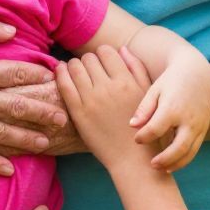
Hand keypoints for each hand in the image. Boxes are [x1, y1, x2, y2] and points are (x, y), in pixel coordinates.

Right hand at [0, 15, 69, 175]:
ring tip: (45, 143)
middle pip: (17, 107)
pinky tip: (8, 169)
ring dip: (25, 139)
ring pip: (0, 134)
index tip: (56, 77)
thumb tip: (13, 31)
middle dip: (43, 112)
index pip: (17, 73)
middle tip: (65, 117)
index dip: (40, 74)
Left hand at [57, 47, 162, 173]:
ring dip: (73, 66)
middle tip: (88, 70)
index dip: (103, 55)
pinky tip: (61, 73)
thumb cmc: (144, 128)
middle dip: (88, 61)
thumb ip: (137, 69)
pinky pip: (64, 84)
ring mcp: (92, 100)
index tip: (102, 64)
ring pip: (74, 67)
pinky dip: (60, 74)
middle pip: (89, 58)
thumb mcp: (148, 96)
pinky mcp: (78, 113)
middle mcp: (109, 88)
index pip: (106, 52)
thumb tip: (123, 49)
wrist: (133, 160)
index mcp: (127, 82)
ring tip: (76, 73)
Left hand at [128, 44, 209, 170]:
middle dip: (164, 159)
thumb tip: (132, 126)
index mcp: (173, 107)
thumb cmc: (170, 81)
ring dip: (175, 164)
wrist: (197, 73)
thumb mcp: (155, 90)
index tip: (136, 140)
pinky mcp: (204, 129)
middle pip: (178, 147)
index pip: (155, 129)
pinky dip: (184, 159)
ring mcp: (199, 125)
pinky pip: (195, 149)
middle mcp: (189, 119)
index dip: (143, 137)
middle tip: (151, 164)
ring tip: (161, 169)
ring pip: (189, 152)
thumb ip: (144, 108)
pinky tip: (171, 164)